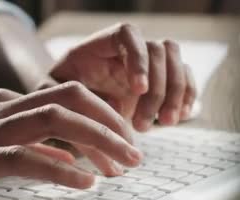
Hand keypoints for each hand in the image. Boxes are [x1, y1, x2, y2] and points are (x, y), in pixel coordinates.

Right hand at [0, 83, 142, 197]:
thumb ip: (17, 134)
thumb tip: (60, 150)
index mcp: (5, 102)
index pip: (67, 95)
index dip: (104, 114)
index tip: (123, 140)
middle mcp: (3, 109)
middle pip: (72, 99)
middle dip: (112, 123)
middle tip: (136, 152)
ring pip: (56, 122)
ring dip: (98, 142)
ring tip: (124, 166)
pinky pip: (26, 158)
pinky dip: (61, 169)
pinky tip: (84, 182)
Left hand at [48, 23, 196, 131]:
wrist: (68, 109)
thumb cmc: (57, 98)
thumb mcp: (52, 95)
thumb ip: (70, 99)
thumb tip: (108, 109)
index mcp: (99, 45)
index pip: (127, 33)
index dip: (137, 58)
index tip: (138, 89)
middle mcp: (126, 50)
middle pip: (157, 50)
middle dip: (157, 88)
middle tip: (143, 124)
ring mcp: (146, 65)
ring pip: (176, 62)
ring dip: (175, 93)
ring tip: (166, 122)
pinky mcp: (159, 82)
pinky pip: (184, 78)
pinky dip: (187, 95)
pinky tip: (181, 116)